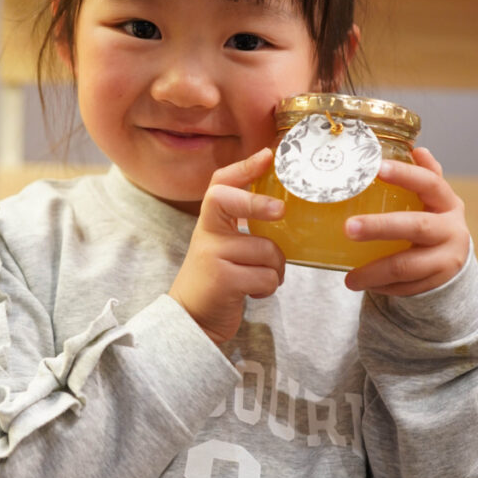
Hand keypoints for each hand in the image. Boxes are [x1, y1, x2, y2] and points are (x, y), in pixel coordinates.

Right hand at [169, 148, 285, 344]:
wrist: (192, 322)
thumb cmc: (217, 281)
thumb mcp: (223, 249)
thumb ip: (242, 229)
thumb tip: (284, 211)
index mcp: (210, 223)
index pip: (220, 185)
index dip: (243, 168)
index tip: (267, 155)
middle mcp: (207, 235)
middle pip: (230, 201)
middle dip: (257, 204)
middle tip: (280, 212)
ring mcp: (213, 256)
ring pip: (267, 250)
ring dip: (274, 269)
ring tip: (259, 278)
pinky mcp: (223, 281)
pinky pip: (267, 276)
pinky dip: (268, 287)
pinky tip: (253, 292)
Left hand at [343, 147, 469, 296]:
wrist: (454, 263)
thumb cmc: (433, 222)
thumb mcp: (433, 200)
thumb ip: (425, 176)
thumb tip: (418, 149)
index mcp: (448, 203)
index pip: (430, 184)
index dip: (405, 175)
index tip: (377, 168)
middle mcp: (452, 230)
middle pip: (415, 226)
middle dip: (379, 227)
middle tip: (347, 228)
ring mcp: (447, 260)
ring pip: (406, 266)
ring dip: (373, 272)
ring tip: (349, 278)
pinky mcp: (437, 284)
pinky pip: (405, 288)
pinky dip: (381, 287)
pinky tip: (364, 284)